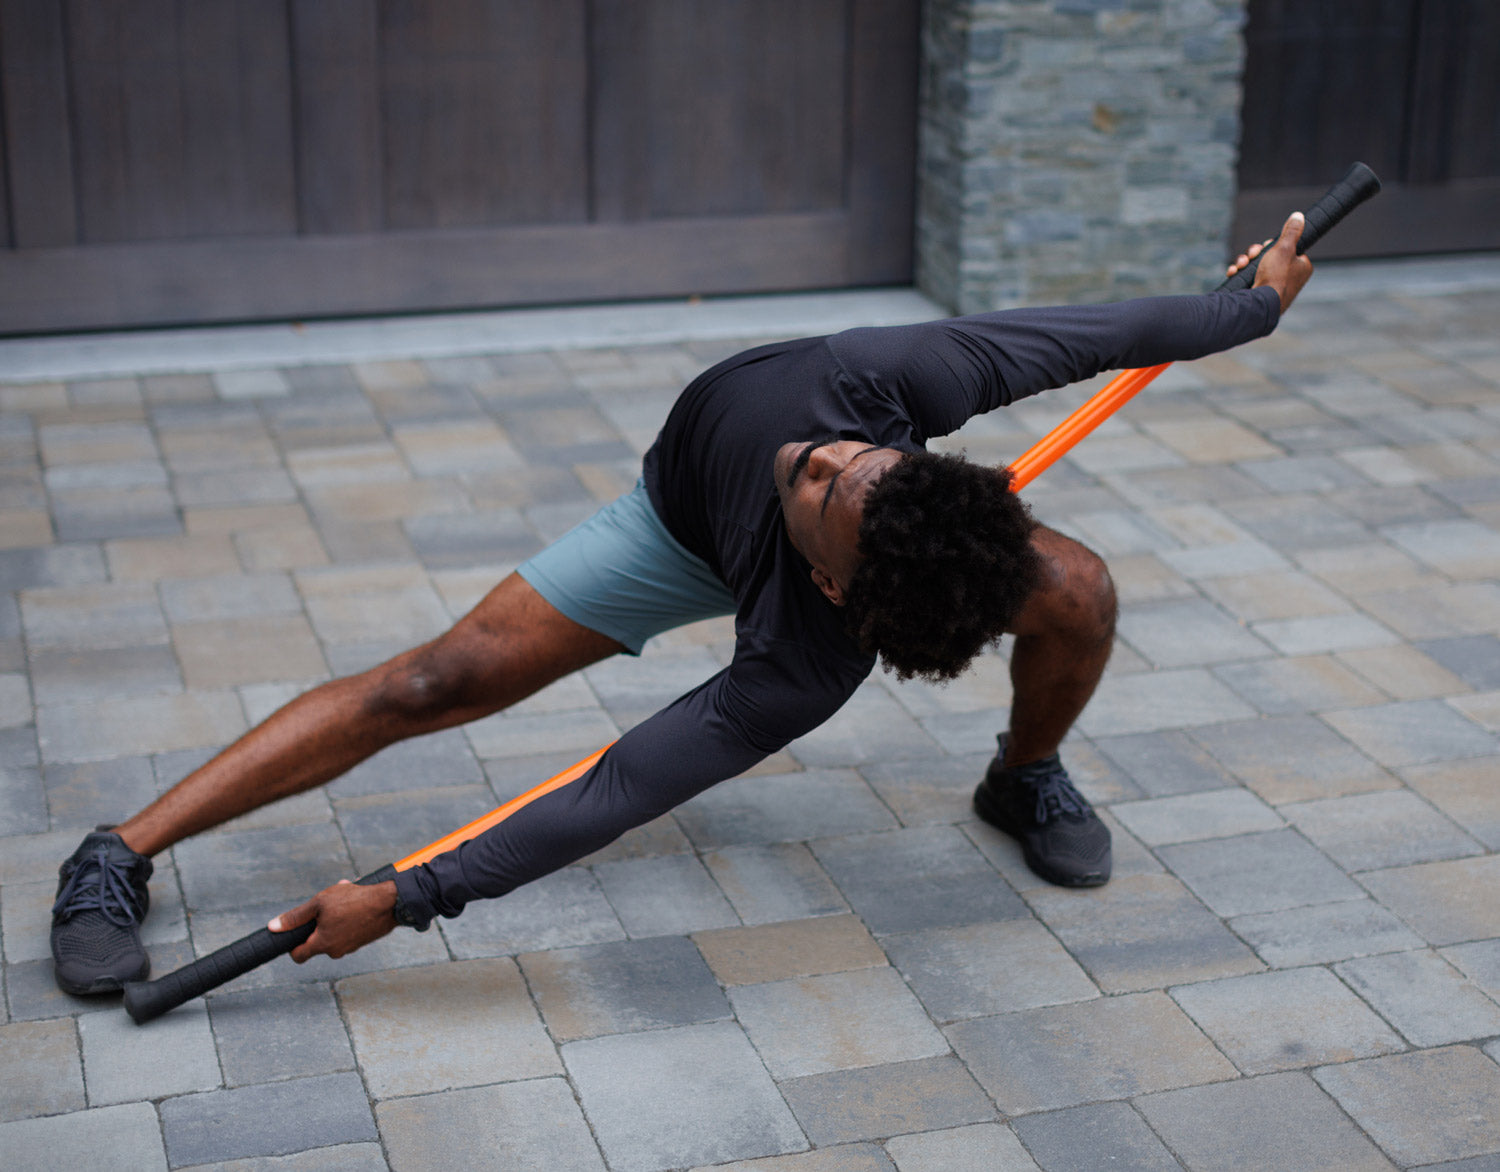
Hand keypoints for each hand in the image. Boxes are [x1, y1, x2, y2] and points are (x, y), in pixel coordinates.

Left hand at [269, 878, 397, 962]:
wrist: (390, 903)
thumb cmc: (355, 901)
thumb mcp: (320, 903)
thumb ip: (295, 917)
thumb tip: (274, 927)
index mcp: (322, 944)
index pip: (298, 956)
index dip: (292, 944)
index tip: (296, 932)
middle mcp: (336, 951)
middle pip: (317, 941)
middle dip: (318, 923)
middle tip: (325, 905)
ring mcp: (350, 947)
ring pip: (333, 933)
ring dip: (333, 918)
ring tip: (344, 898)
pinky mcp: (362, 940)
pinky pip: (347, 931)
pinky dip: (347, 919)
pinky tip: (355, 903)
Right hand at [1227, 211, 1313, 313]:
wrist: (1259, 306)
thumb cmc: (1275, 278)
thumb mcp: (1284, 248)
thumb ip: (1291, 231)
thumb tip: (1299, 217)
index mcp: (1301, 267)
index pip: (1287, 249)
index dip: (1273, 246)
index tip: (1266, 246)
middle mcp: (1290, 279)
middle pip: (1270, 257)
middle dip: (1255, 254)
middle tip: (1252, 255)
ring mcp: (1274, 287)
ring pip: (1257, 267)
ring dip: (1245, 262)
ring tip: (1240, 264)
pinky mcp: (1259, 295)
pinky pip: (1249, 279)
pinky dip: (1240, 274)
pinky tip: (1234, 272)